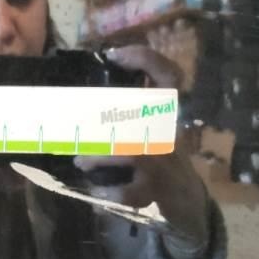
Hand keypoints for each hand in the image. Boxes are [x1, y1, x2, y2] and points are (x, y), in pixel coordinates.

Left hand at [74, 46, 208, 244]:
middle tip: (70, 127)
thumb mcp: (149, 133)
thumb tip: (78, 104)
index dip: (145, 59)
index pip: (169, 76)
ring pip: (125, 152)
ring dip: (95, 158)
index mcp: (166, 114)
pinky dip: (108, 192)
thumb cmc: (159, 162)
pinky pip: (127, 190)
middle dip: (95, 122)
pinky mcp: (159, 188)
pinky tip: (101, 192)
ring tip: (81, 162)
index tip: (113, 56)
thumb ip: (125, 116)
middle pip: (135, 114)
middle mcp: (169, 132)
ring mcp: (165, 160)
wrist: (188, 202)